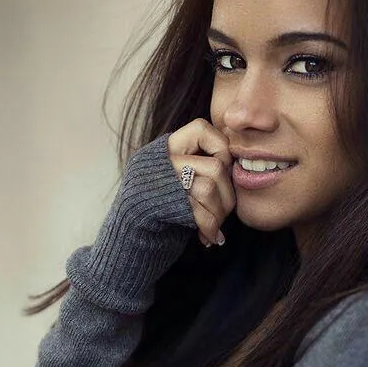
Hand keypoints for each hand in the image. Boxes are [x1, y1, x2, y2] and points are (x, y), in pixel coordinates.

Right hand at [166, 119, 235, 247]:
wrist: (131, 237)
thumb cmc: (163, 210)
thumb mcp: (178, 178)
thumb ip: (199, 165)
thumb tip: (236, 166)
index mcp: (165, 148)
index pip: (201, 129)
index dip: (221, 150)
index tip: (222, 173)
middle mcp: (161, 160)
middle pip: (214, 167)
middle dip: (227, 195)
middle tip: (223, 212)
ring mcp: (160, 182)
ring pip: (208, 188)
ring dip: (219, 214)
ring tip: (215, 226)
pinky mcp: (160, 205)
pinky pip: (198, 212)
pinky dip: (210, 227)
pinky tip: (212, 237)